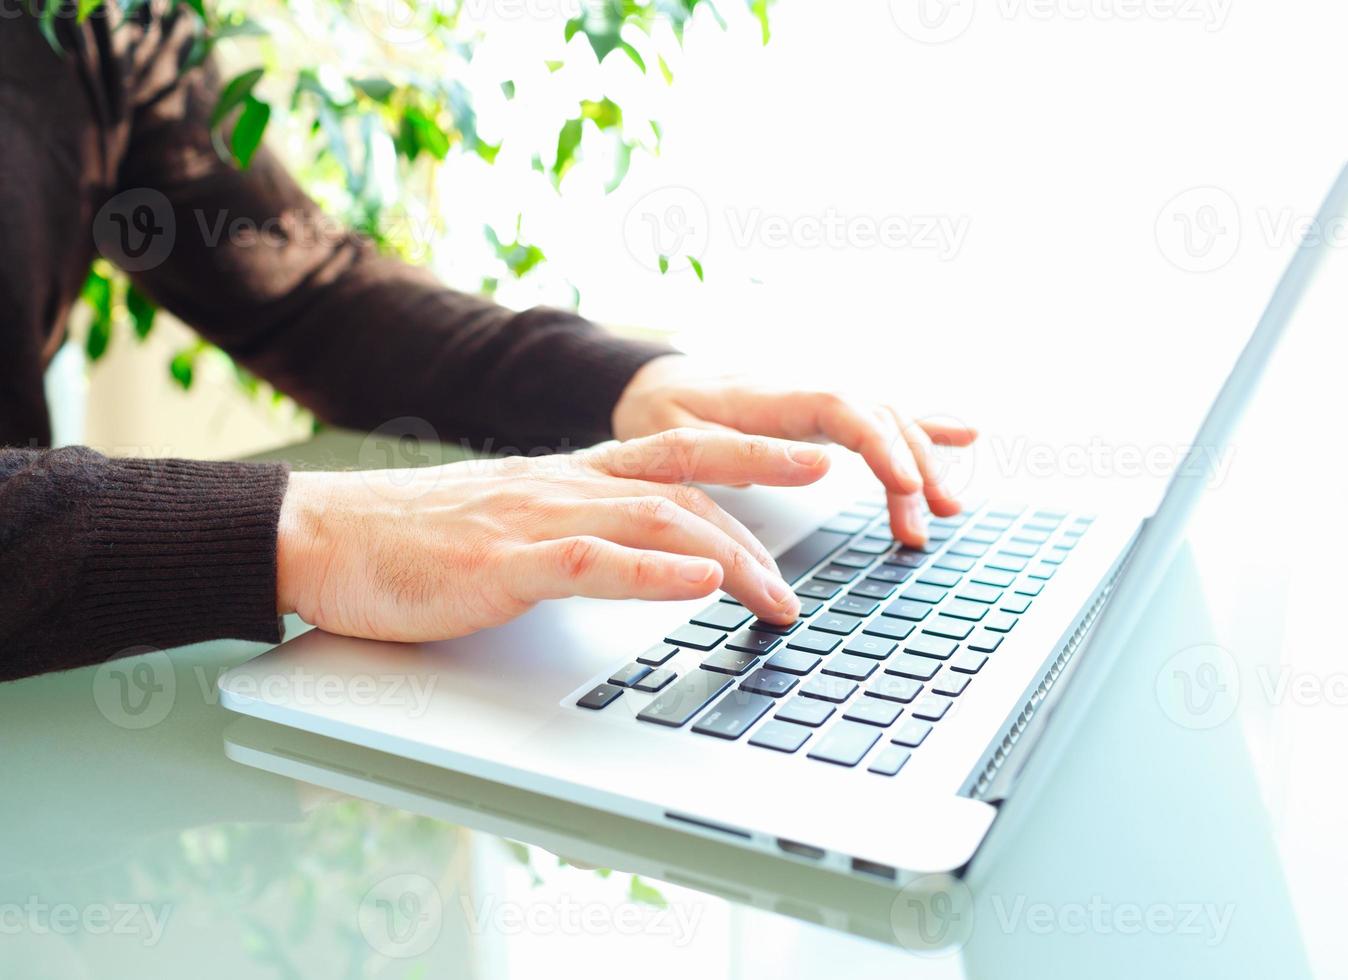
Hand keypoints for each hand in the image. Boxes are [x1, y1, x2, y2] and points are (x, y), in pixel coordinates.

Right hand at [276, 429, 830, 640]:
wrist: (323, 532)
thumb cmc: (411, 535)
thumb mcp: (508, 519)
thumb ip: (570, 528)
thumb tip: (626, 554)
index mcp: (568, 475)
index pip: (679, 453)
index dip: (752, 454)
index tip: (810, 462)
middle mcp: (563, 485)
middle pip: (686, 488)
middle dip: (759, 528)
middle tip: (803, 578)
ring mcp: (534, 519)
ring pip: (653, 521)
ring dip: (727, 560)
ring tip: (775, 598)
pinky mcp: (501, 562)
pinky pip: (590, 561)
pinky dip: (651, 573)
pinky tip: (696, 585)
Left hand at [612, 355, 977, 546]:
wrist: (654, 386)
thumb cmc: (661, 414)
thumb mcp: (677, 437)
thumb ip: (734, 452)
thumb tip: (810, 467)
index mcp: (767, 397)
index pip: (839, 408)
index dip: (878, 445)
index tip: (905, 485)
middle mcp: (803, 391)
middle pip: (874, 416)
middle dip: (909, 467)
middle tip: (922, 525)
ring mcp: (816, 401)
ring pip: (884, 419)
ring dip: (920, 460)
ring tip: (945, 508)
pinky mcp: (822, 415)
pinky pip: (877, 417)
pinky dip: (920, 426)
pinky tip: (961, 436)